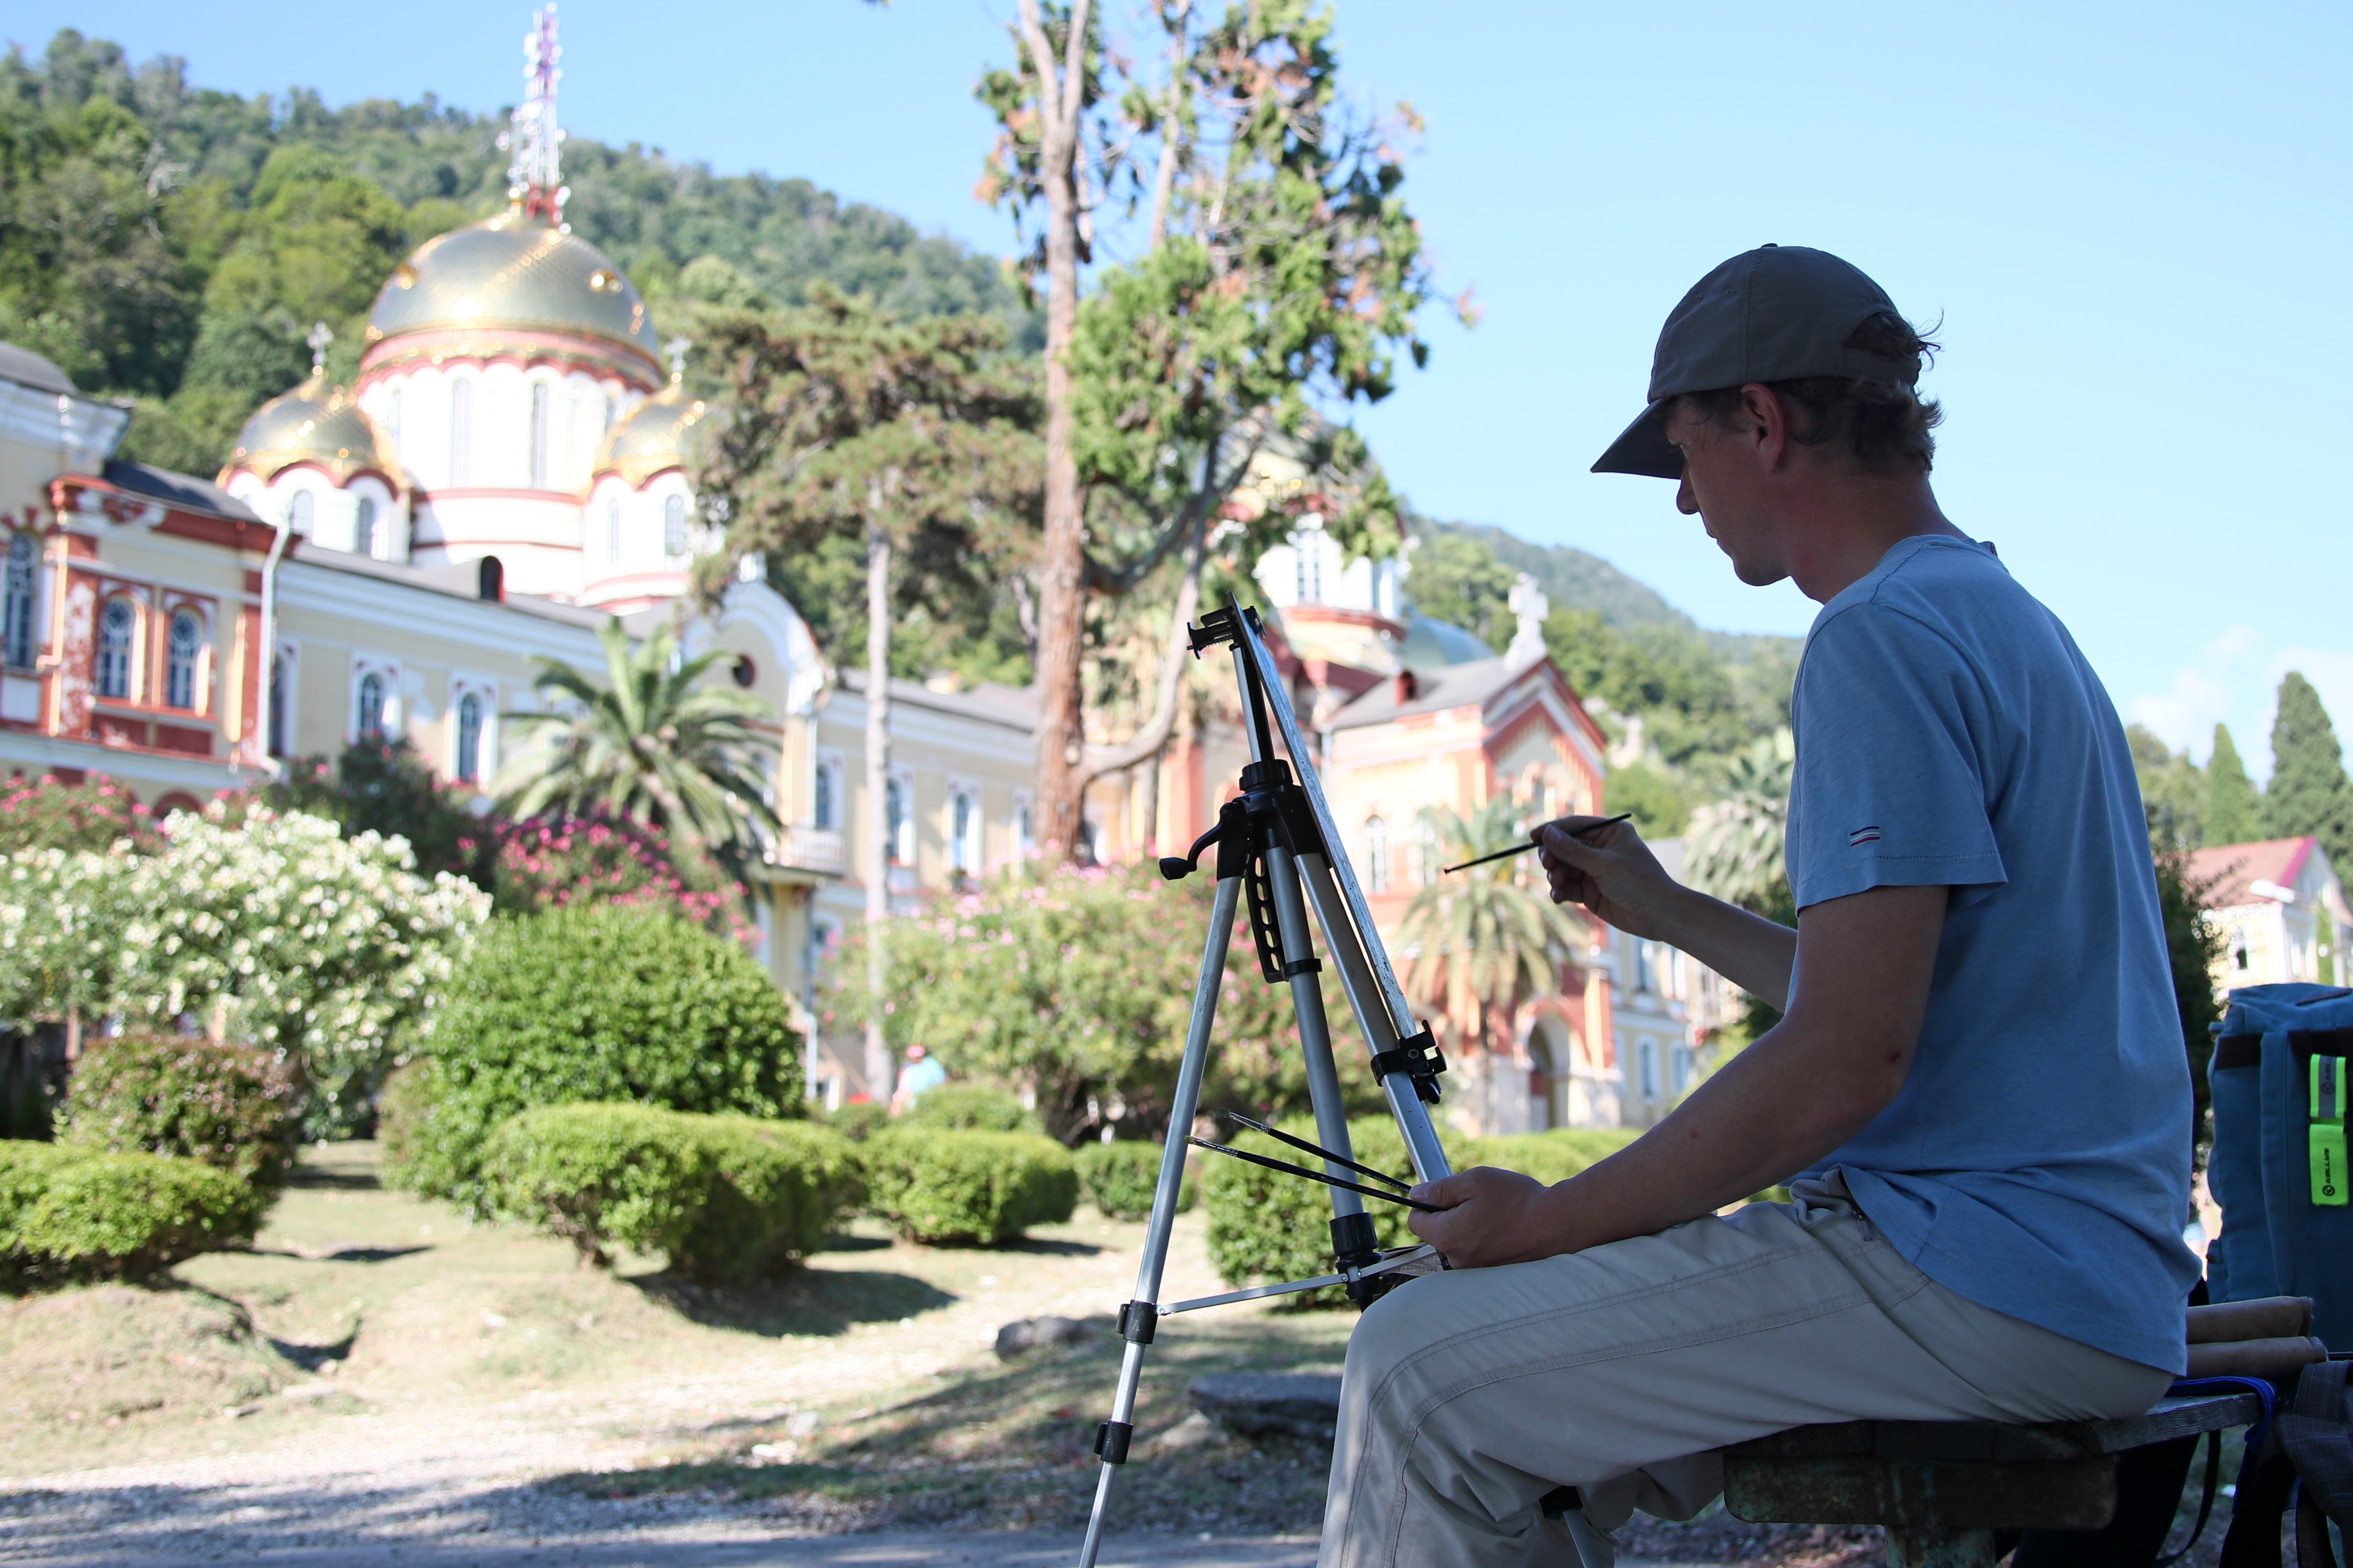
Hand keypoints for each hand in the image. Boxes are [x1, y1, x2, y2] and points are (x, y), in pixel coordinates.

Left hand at [1405, 1166, 1568, 1268]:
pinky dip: (1481, 1239)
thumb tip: (1416, 1194)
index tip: (1443, 1194)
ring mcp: (1474, 1269)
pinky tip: (1500, 1227)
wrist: (1555, 1223)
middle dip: (1447, 1215)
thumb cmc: (1516, 1200)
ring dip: (1465, 1227)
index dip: (1424, 1203)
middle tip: (1475, 1201)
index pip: (1414, 1222)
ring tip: (1492, 1214)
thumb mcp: (1474, 1181)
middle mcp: (1456, 1259)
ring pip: (1455, 1242)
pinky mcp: (1490, 1272)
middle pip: (1435, 1234)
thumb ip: (1440, 1189)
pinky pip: (1474, 1251)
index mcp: (1447, 1236)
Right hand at [1533, 815, 1682, 940]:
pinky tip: (1558, 896)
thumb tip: (1547, 833)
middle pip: (1565, 847)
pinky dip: (1559, 891)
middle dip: (1553, 856)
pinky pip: (1567, 887)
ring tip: (1556, 883)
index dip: (1553, 830)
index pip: (1575, 826)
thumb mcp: (1604, 864)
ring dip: (1555, 875)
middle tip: (1548, 865)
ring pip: (1563, 868)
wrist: (1659, 915)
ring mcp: (1594, 871)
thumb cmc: (1639, 882)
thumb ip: (1573, 851)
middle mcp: (1600, 850)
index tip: (1533, 836)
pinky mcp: (1590, 892)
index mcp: (1610, 833)